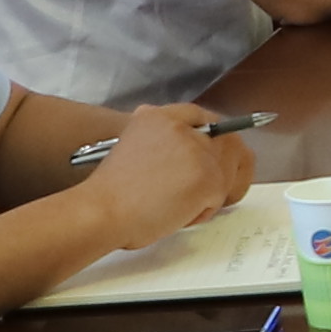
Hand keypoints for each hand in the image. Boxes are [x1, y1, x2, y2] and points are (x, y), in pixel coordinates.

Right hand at [65, 106, 258, 248]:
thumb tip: (187, 152)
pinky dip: (203, 211)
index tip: (214, 155)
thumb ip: (161, 141)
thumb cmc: (111, 192)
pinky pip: (221, 197)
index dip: (215, 136)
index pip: (201, 116)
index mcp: (159, 117)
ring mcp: (199, 152)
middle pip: (227, 140)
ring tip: (184, 206)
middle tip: (216, 190)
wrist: (103, 211)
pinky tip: (179, 215)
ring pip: (228, 170)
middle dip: (227, 166)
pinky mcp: (209, 178)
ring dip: (213, 192)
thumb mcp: (133, 145)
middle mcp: (182, 128)